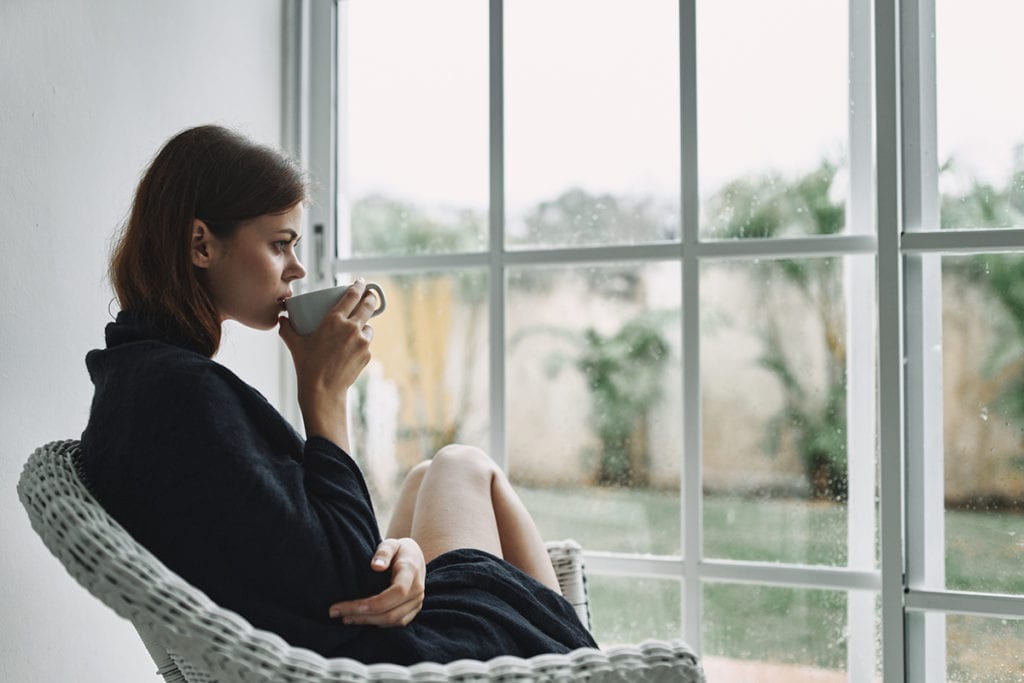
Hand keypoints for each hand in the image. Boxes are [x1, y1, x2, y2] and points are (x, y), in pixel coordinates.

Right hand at [279, 279, 379, 448]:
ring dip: (364, 326)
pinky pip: (366, 344)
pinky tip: (350, 350)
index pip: (352, 296)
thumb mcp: (295, 344)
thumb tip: (281, 319)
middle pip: (368, 305)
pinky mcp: (367, 355)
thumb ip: (287, 329)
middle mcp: (351, 328)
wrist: (323, 390)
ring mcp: (362, 342)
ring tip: (355, 330)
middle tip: (370, 295)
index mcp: (334, 320)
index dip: (359, 286)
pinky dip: (361, 344)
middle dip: (371, 297)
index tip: (361, 282)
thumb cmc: (307, 366)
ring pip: (368, 327)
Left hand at [328, 538, 425, 626]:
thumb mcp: (391, 543)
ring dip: (367, 622)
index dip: (370, 604)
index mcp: (411, 573)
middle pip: (390, 612)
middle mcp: (417, 591)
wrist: (415, 557)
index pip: (395, 593)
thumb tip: (376, 566)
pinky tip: (361, 619)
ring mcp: (417, 603)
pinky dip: (377, 624)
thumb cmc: (399, 550)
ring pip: (392, 621)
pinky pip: (396, 623)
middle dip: (362, 616)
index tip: (344, 605)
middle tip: (336, 613)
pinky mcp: (413, 611)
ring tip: (345, 618)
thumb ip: (384, 552)